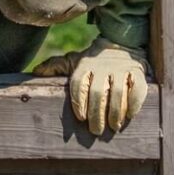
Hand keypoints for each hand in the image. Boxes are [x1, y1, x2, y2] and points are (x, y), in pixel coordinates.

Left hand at [31, 36, 150, 135]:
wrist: (120, 44)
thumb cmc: (92, 61)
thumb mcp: (73, 61)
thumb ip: (56, 66)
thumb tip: (36, 72)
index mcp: (84, 66)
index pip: (79, 84)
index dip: (78, 102)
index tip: (80, 118)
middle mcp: (102, 68)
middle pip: (98, 93)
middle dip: (96, 114)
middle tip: (95, 130)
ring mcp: (121, 70)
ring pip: (118, 93)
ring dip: (115, 113)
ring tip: (112, 126)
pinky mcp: (137, 73)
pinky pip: (137, 90)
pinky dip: (134, 104)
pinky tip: (130, 115)